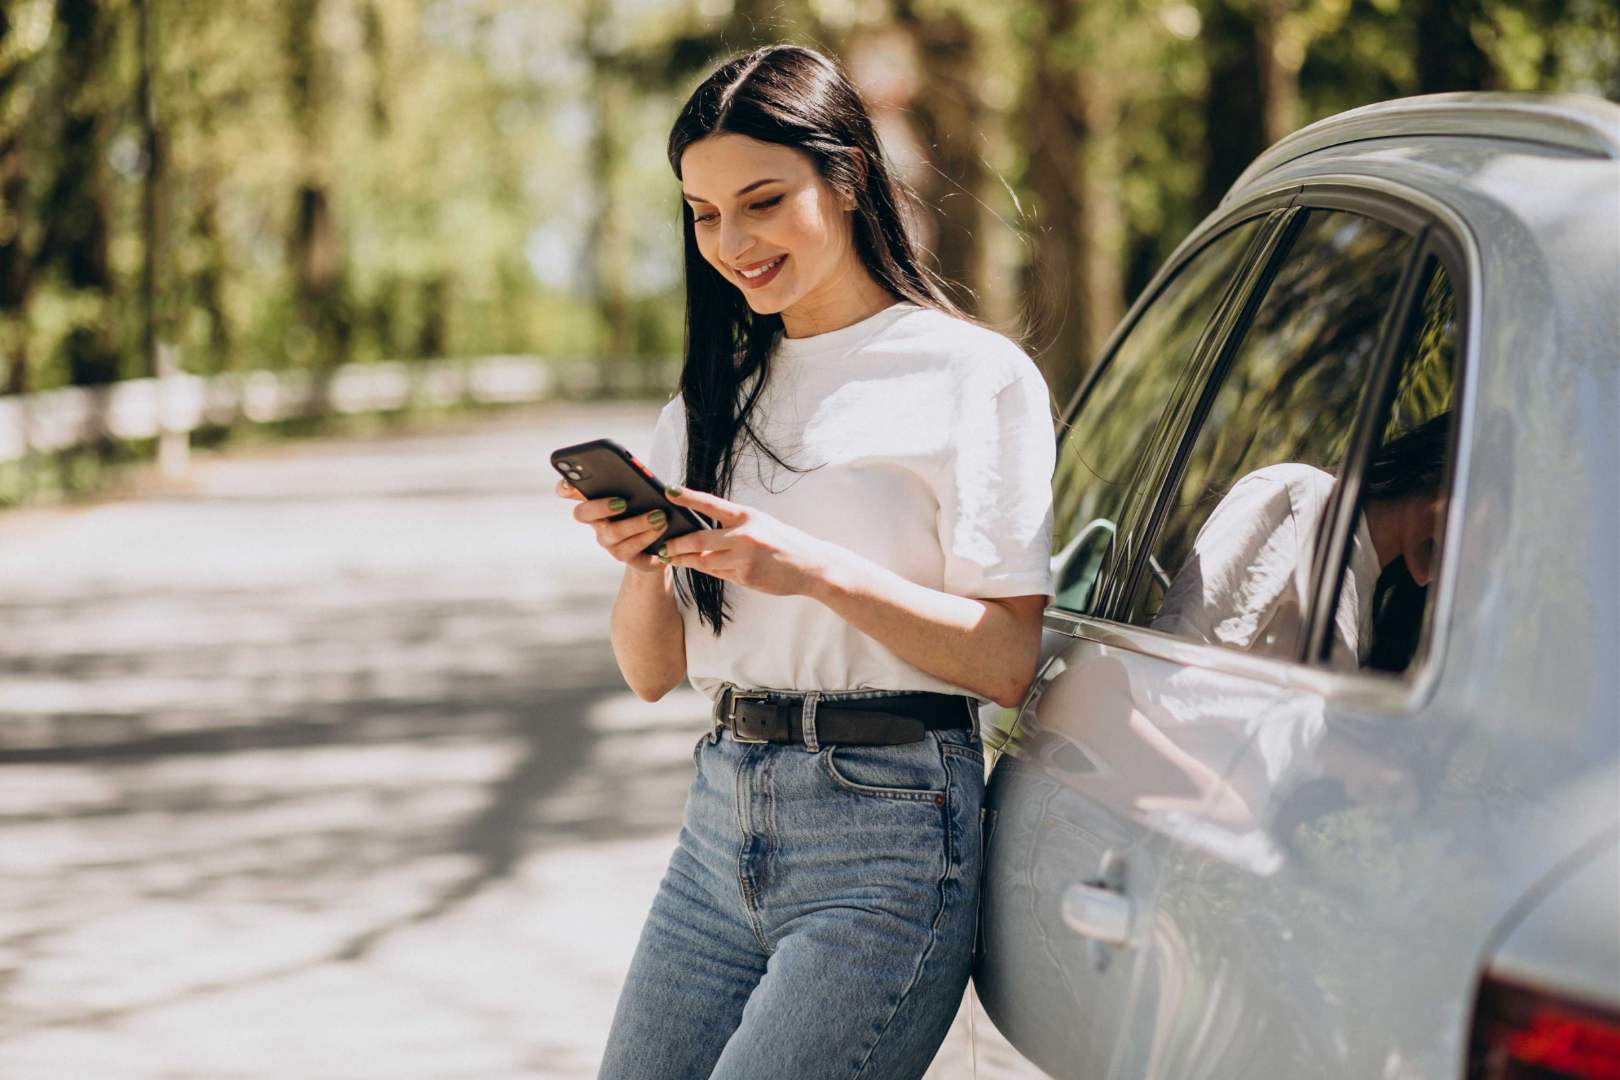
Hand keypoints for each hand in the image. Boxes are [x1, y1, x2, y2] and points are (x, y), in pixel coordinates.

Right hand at [555, 478, 666, 575]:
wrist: (662, 542)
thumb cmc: (648, 508)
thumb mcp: (641, 490)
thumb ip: (632, 479)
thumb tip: (638, 472)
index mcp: (595, 499)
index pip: (568, 491)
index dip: (565, 486)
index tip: (571, 482)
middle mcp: (596, 521)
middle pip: (582, 513)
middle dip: (600, 507)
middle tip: (622, 502)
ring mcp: (607, 540)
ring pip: (612, 532)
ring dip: (637, 523)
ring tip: (658, 515)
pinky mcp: (623, 555)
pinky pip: (631, 547)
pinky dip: (648, 536)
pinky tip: (661, 527)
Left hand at [657, 485, 835, 597]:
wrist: (810, 565)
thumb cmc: (782, 541)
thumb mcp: (760, 524)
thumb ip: (733, 527)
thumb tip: (700, 531)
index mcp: (747, 516)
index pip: (711, 504)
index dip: (688, 497)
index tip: (668, 490)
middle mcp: (744, 536)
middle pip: (699, 540)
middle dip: (677, 544)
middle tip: (662, 546)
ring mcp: (744, 559)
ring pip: (705, 561)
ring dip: (686, 560)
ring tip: (671, 557)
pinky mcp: (745, 577)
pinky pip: (718, 574)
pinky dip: (707, 570)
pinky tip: (698, 566)